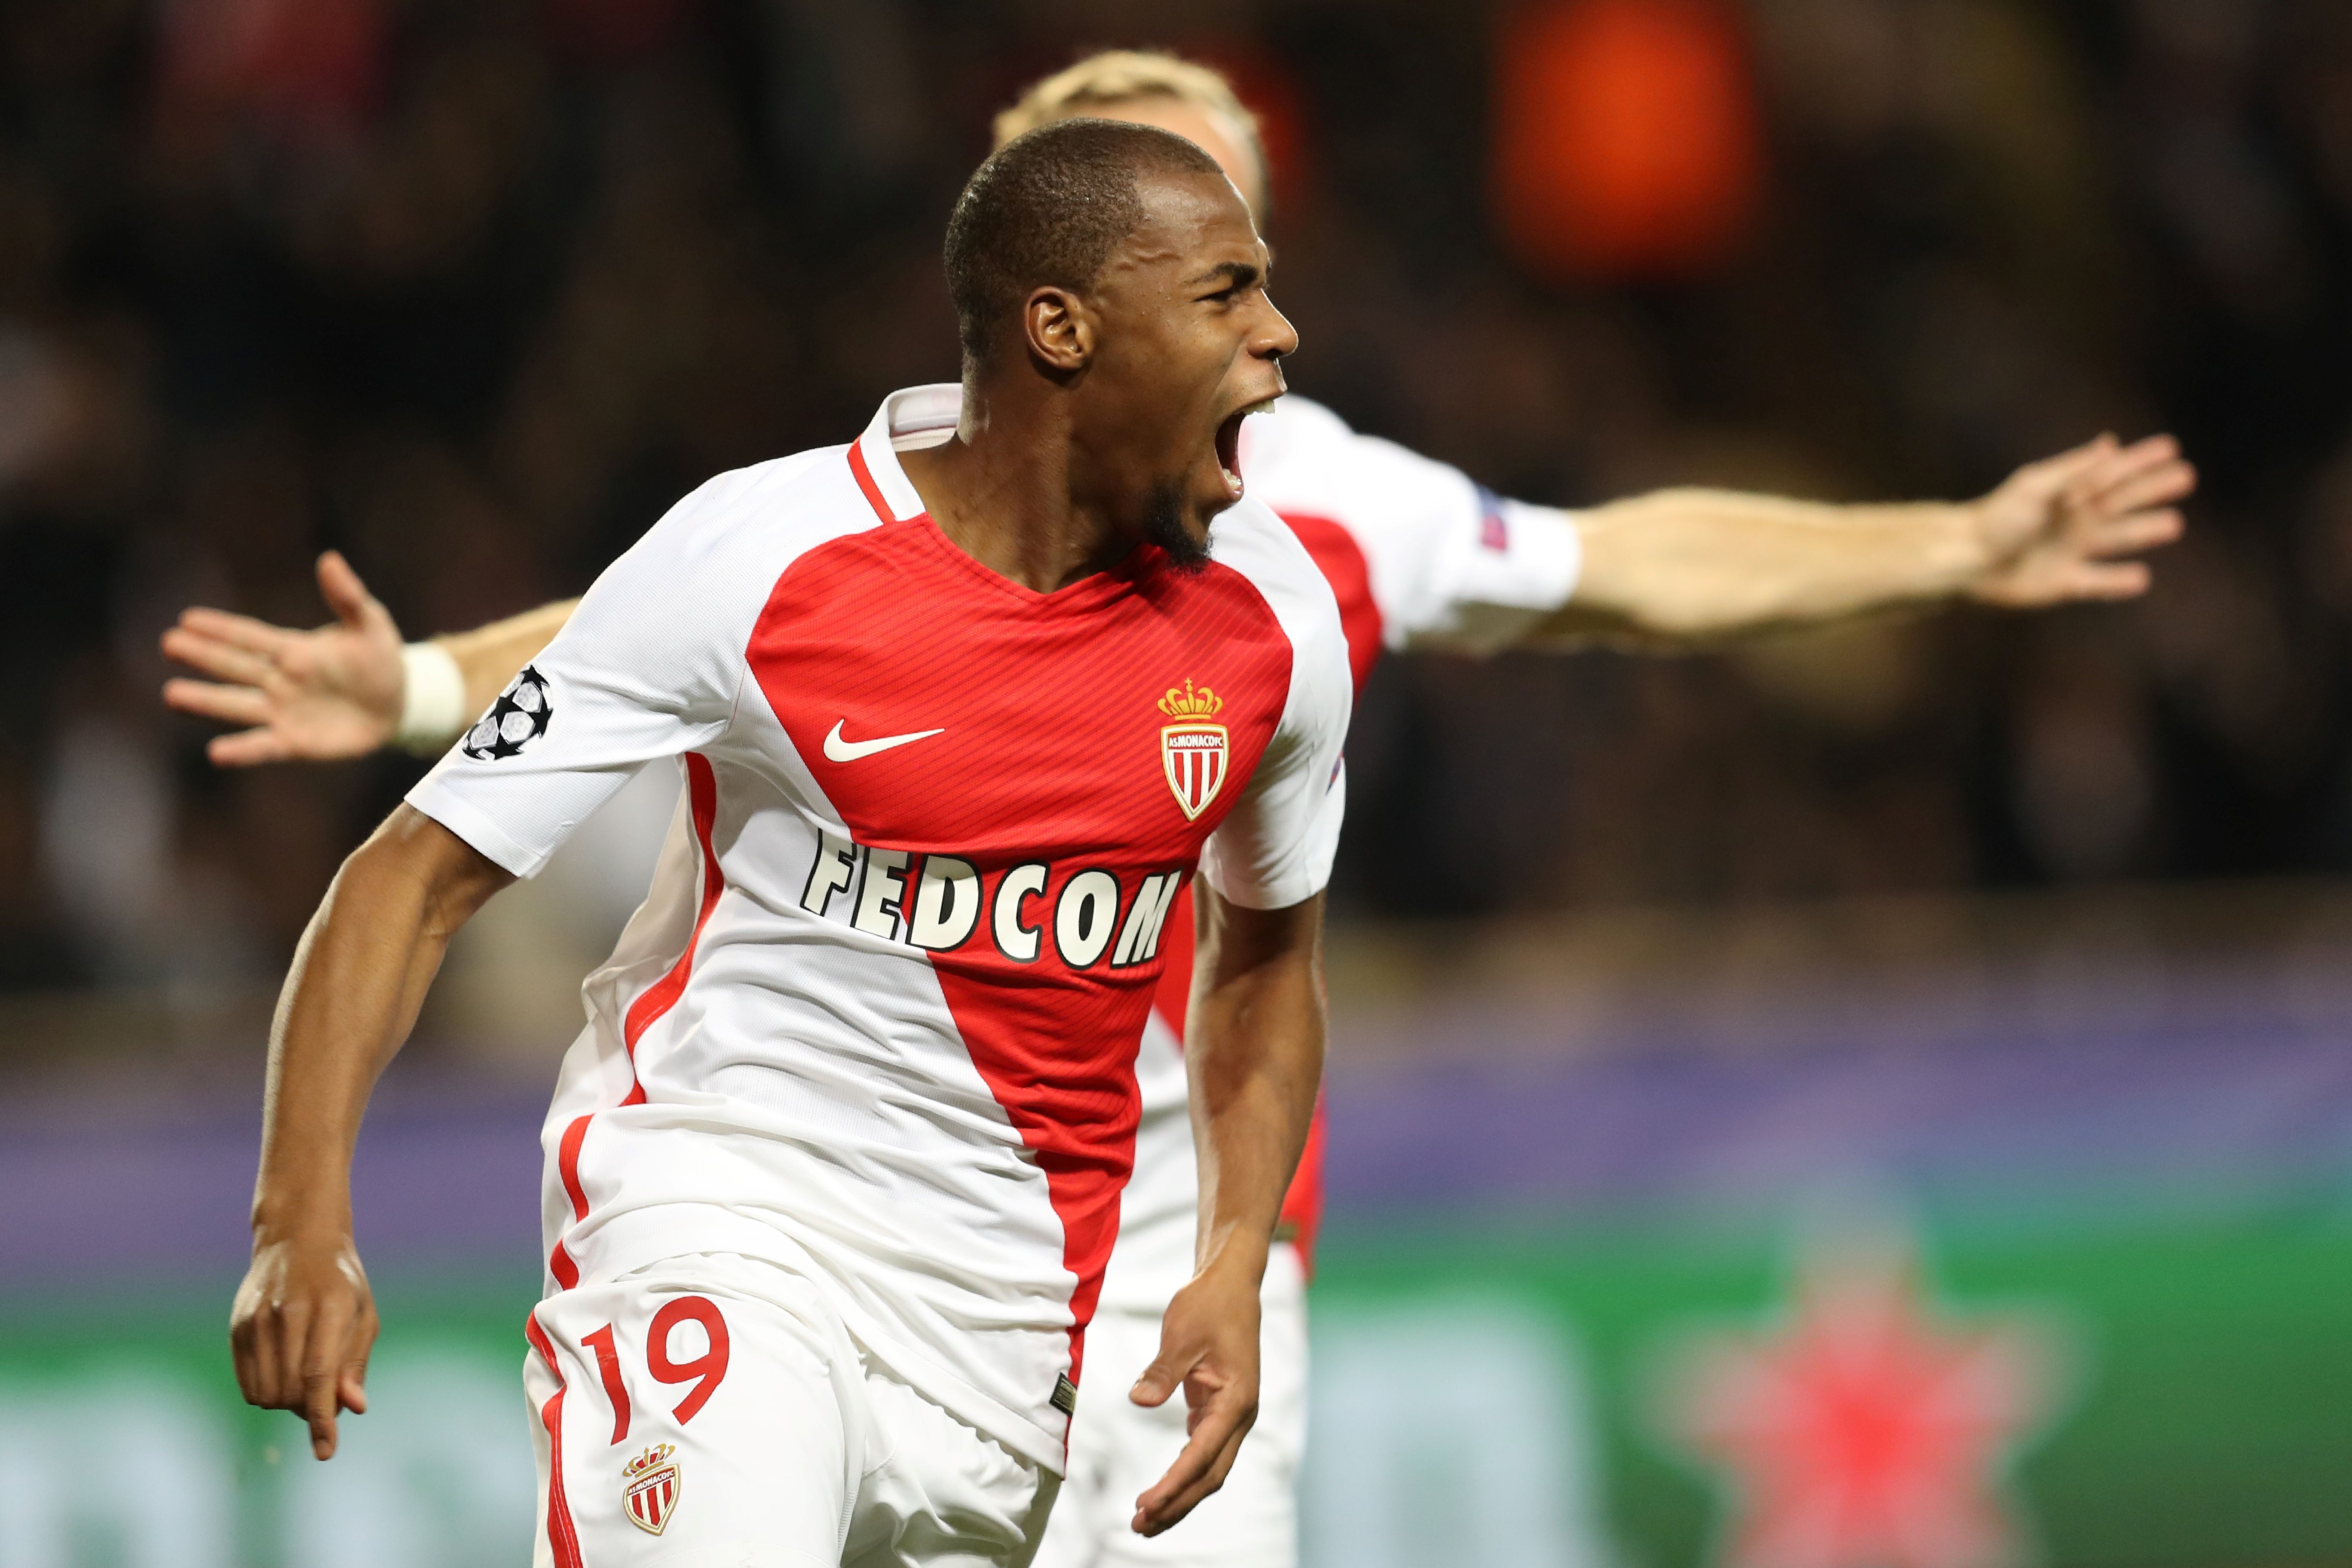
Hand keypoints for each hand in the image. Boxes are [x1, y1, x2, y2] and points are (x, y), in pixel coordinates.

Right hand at [162, 551, 405, 765]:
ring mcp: (284, 711)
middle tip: (169, 644)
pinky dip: (242, 750)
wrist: (399, 702)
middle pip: (236, 667)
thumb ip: (348, 596)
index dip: (221, 628)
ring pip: (238, 705)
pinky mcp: (295, 742)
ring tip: (171, 695)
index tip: (187, 619)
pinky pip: (264, 746)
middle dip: (203, 655)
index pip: (250, 636)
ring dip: (206, 701)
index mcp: (294, 650)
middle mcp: (280, 680)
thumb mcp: (369, 624)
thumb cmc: (379, 658)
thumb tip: (330, 559)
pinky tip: (216, 753)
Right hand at [230, 1230, 379, 1458]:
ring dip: (288, 1402)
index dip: (322, 1418)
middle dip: (309, 1407)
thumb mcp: (363, 1315)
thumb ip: (355, 1363)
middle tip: (325, 1392)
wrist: (297, 1241)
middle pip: (291, 1391)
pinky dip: (267, 1393)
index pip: (320, 1376)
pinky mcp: (237, 1328)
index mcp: (329, 1307)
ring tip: (304, 1376)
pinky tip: (283, 1370)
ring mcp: (257, 1320)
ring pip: (266, 1395)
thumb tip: (352, 1407)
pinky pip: (248, 1385)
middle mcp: (288, 1313)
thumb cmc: (341, 1284)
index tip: (326, 1451)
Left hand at [1128, 1255, 1261, 1536]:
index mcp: (1236, 1400)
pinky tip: (1164, 1490)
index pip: (1201, 1456)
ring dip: (1181, 1495)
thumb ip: (1162, 1371)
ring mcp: (1232, 1415)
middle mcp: (1240, 1415)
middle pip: (1210, 1475)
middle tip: (1140, 1527)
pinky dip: (1184, 1474)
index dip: (1173, 1485)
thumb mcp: (1181, 1333)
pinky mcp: (1219, 1409)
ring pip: (1209, 1469)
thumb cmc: (1209, 1304)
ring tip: (1147, 1520)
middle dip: (1177, 1504)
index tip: (1146, 1505)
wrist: (1231, 1284)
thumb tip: (1138, 1399)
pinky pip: (1203, 1452)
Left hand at [1968, 433, 2193, 607]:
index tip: (2171, 447)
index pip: (2112, 473)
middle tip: (2186, 478)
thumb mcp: (2035, 488)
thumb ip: (2074, 471)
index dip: (2141, 460)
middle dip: (2153, 491)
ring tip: (2174, 524)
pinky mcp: (2063, 583)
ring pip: (2118, 539)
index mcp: (2066, 493)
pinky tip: (2142, 577)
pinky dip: (2118, 582)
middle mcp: (2072, 520)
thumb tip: (2111, 444)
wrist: (1964, 561)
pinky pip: (2098, 583)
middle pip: (2123, 502)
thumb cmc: (1996, 519)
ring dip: (2145, 531)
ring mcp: (2070, 551)